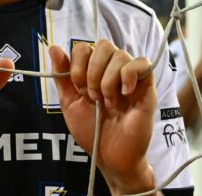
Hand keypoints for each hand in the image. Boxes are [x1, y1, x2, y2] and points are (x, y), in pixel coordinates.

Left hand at [49, 40, 156, 194]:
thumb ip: (62, 76)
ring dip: (108, 80)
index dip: (78, 64)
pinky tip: (124, 95)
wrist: (109, 155)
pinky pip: (142, 63)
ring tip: (108, 102)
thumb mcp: (70, 103)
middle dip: (92, 70)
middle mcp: (113, 69)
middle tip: (92, 95)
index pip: (84, 47)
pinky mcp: (147, 86)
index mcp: (94, 70)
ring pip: (120, 54)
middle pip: (104, 45)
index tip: (79, 88)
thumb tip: (54, 47)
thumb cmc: (91, 130)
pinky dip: (129, 76)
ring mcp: (131, 77)